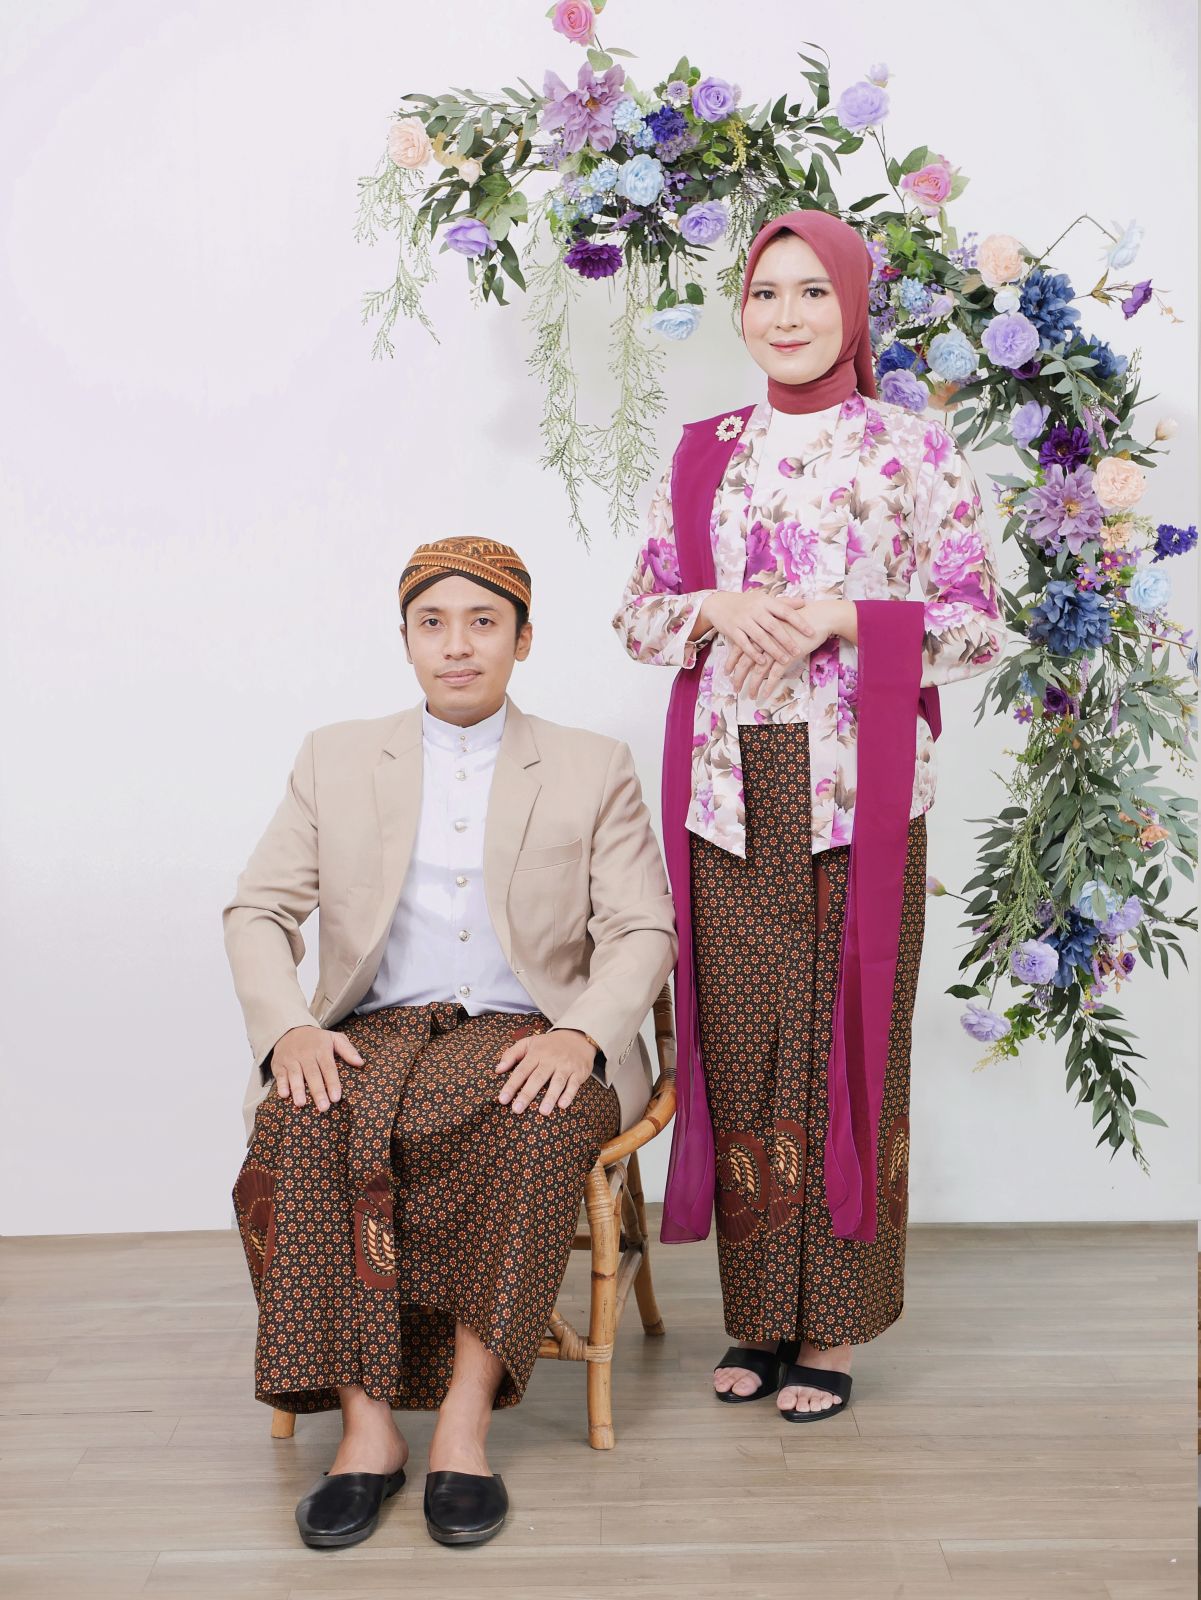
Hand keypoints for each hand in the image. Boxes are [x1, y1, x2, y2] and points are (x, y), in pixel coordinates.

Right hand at [270, 1025, 363, 1111]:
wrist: (290, 1029)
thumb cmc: (317, 1040)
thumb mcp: (334, 1038)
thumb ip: (348, 1050)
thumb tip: (361, 1063)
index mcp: (322, 1049)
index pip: (328, 1068)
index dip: (332, 1083)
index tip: (336, 1098)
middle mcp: (306, 1054)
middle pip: (312, 1074)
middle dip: (318, 1091)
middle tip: (323, 1107)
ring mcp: (291, 1059)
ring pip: (295, 1075)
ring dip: (298, 1090)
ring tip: (302, 1104)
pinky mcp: (278, 1063)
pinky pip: (280, 1074)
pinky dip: (281, 1084)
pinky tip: (284, 1095)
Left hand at [494, 1029, 595, 1114]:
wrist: (577, 1037)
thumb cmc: (548, 1045)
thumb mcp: (529, 1043)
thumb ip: (512, 1054)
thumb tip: (497, 1069)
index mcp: (536, 1053)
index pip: (521, 1070)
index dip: (511, 1085)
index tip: (502, 1099)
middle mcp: (550, 1060)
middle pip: (537, 1078)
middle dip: (527, 1094)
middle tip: (517, 1110)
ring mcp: (565, 1066)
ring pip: (557, 1082)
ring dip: (550, 1097)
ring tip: (542, 1112)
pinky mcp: (578, 1072)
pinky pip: (574, 1084)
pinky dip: (569, 1095)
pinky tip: (562, 1105)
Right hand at [697, 589, 818, 667]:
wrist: (719, 603)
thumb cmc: (747, 602)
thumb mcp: (764, 599)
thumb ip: (783, 602)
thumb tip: (804, 602)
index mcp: (765, 601)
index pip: (785, 611)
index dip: (799, 622)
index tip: (811, 632)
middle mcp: (754, 610)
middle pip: (773, 626)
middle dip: (786, 640)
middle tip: (798, 651)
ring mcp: (743, 620)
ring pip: (760, 637)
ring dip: (773, 650)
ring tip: (785, 660)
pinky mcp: (732, 630)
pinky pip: (744, 644)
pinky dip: (753, 653)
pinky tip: (763, 662)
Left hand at [727, 600, 852, 699]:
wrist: (818, 616)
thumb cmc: (799, 619)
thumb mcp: (779, 623)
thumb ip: (767, 632)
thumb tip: (759, 643)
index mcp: (760, 630)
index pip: (739, 647)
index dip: (732, 661)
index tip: (727, 672)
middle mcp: (764, 640)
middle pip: (745, 661)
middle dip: (739, 677)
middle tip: (735, 688)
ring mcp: (775, 649)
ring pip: (758, 671)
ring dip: (753, 685)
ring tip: (750, 696)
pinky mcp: (787, 656)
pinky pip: (774, 674)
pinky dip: (768, 686)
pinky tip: (764, 695)